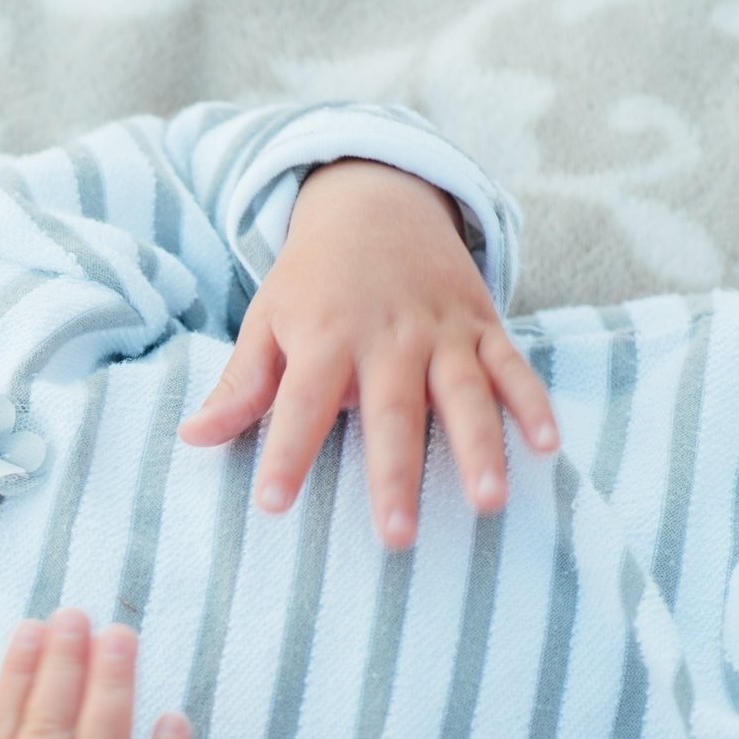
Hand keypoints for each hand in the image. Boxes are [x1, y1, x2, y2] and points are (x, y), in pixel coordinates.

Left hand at [178, 159, 556, 550]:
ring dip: (480, 447)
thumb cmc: (312, 279)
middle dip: (395, 476)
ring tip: (488, 501)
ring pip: (465, 394)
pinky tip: (548, 446)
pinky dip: (534, 402)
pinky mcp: (482, 326)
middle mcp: (388, 338)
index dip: (286, 453)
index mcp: (325, 338)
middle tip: (397, 537)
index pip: (300, 405)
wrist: (376, 201)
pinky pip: (513, 367)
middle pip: (392, 414)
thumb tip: (191, 437)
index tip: (272, 503)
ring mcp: (442, 332)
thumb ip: (240, 384)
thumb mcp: (266, 319)